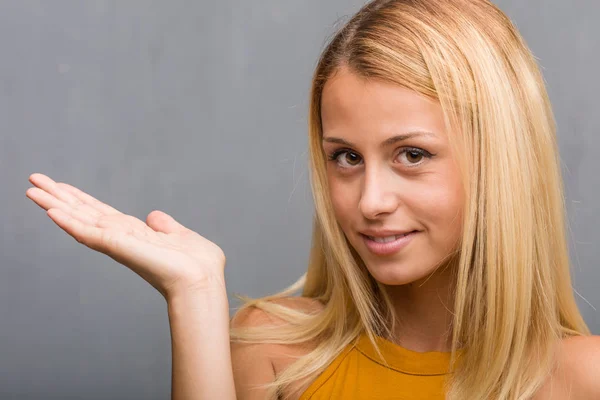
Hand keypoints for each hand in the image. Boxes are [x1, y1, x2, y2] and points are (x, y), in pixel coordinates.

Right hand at [26, 173, 226, 299]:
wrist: (202, 280)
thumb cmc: (197, 265)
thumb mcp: (181, 236)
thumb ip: (165, 226)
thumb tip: (153, 215)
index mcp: (135, 234)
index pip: (101, 213)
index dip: (81, 199)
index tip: (61, 186)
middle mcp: (121, 237)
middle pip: (83, 213)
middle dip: (59, 197)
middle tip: (33, 180)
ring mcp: (117, 243)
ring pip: (79, 220)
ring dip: (55, 204)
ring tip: (31, 190)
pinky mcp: (118, 247)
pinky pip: (88, 233)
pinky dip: (69, 222)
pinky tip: (51, 210)